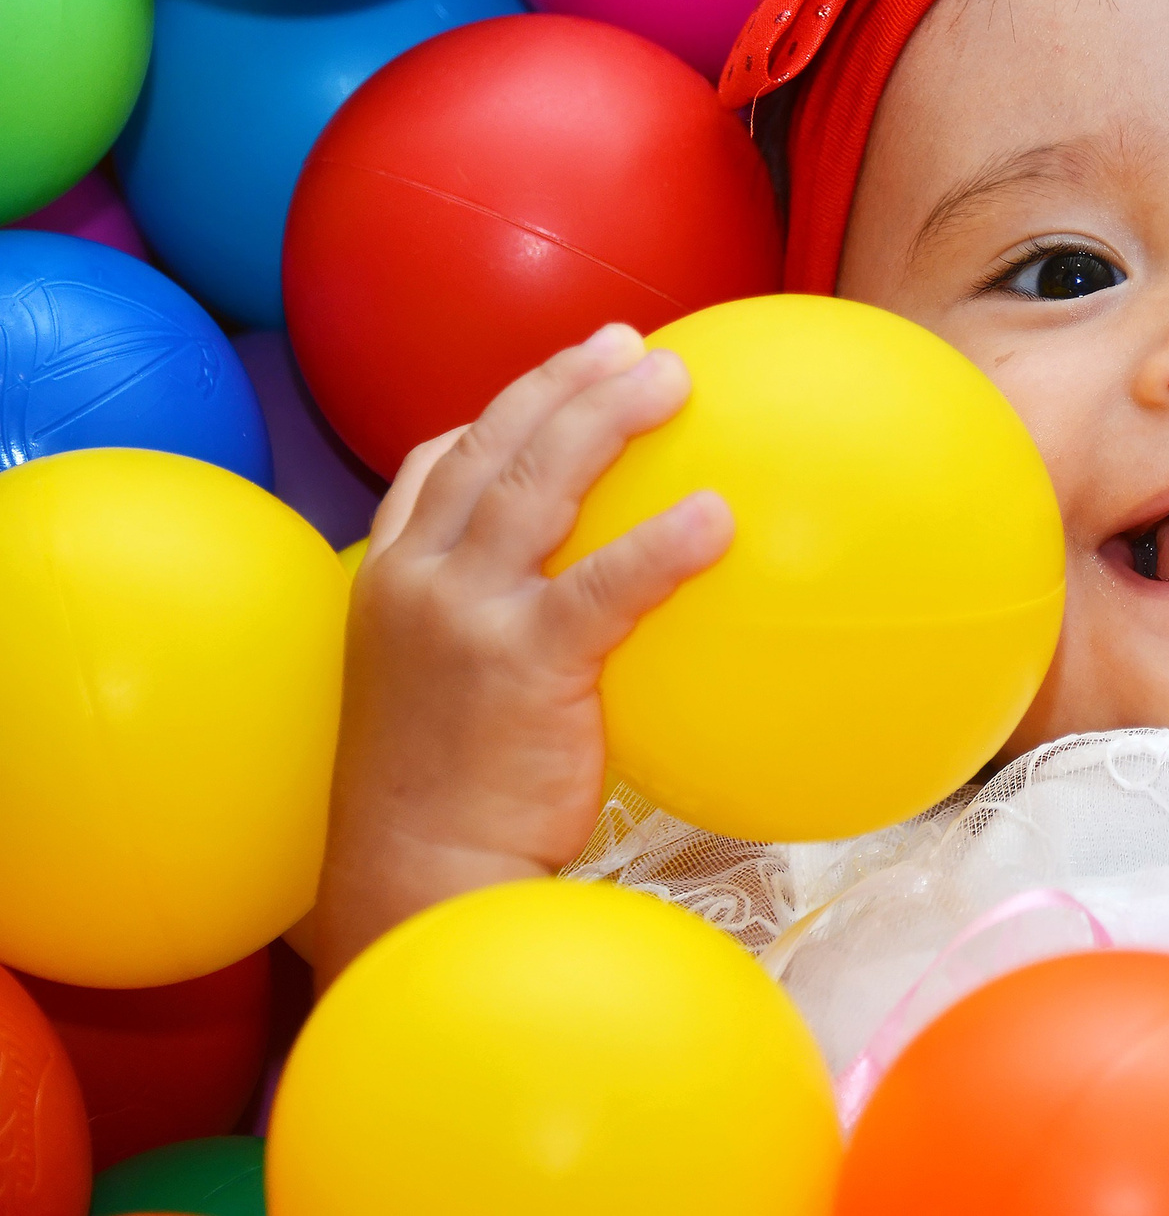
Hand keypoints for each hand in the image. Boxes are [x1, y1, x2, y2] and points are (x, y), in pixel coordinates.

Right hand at [309, 324, 733, 986]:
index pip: (440, 463)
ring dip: (608, 417)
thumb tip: (595, 608)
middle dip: (569, 382)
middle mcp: (417, 578)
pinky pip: (602, 585)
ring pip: (536, 484)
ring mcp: (462, 615)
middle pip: (495, 445)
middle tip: (638, 346)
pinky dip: (660, 544)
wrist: (414, 881)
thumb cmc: (444, 802)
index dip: (509, 404)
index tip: (573, 368)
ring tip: (674, 380)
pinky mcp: (521, 664)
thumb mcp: (440, 696)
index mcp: (391, 578)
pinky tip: (718, 516)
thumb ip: (496, 633)